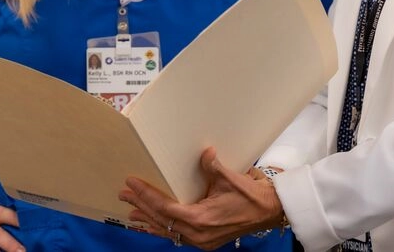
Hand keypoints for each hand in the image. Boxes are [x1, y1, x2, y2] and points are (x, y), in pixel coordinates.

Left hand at [119, 147, 283, 249]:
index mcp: (202, 218)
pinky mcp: (205, 240)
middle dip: (141, 207)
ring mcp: (201, 240)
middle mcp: (198, 233)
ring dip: (149, 220)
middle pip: (161, 221)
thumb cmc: (251, 195)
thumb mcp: (231, 178)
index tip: (132, 184)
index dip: (146, 195)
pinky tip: (154, 225)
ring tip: (131, 213)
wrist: (269, 211)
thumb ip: (213, 166)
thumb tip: (204, 152)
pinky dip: (164, 228)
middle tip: (124, 195)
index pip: (165, 207)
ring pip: (168, 231)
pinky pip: (177, 235)